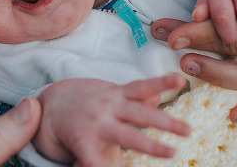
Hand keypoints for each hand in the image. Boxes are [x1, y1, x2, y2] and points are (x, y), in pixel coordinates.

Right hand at [34, 75, 189, 166]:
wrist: (47, 107)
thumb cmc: (87, 103)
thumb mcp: (110, 95)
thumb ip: (134, 97)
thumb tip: (159, 96)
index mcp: (116, 95)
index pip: (142, 86)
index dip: (161, 82)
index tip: (180, 79)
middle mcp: (108, 107)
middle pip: (140, 114)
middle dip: (166, 122)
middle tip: (188, 130)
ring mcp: (96, 124)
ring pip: (127, 136)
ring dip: (150, 145)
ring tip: (171, 153)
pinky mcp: (82, 142)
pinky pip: (96, 159)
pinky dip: (103, 164)